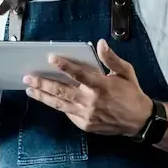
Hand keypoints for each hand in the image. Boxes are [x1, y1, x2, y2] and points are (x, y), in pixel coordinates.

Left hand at [24, 39, 152, 136]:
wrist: (139, 121)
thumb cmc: (131, 93)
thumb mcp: (126, 72)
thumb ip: (111, 59)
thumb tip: (100, 43)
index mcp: (101, 86)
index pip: (79, 74)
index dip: (64, 66)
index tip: (50, 58)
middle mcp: (91, 101)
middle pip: (61, 91)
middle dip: (42, 83)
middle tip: (28, 77)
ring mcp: (87, 115)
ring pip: (59, 104)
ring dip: (43, 96)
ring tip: (29, 90)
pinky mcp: (85, 124)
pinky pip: (67, 113)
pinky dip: (57, 105)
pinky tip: (47, 99)